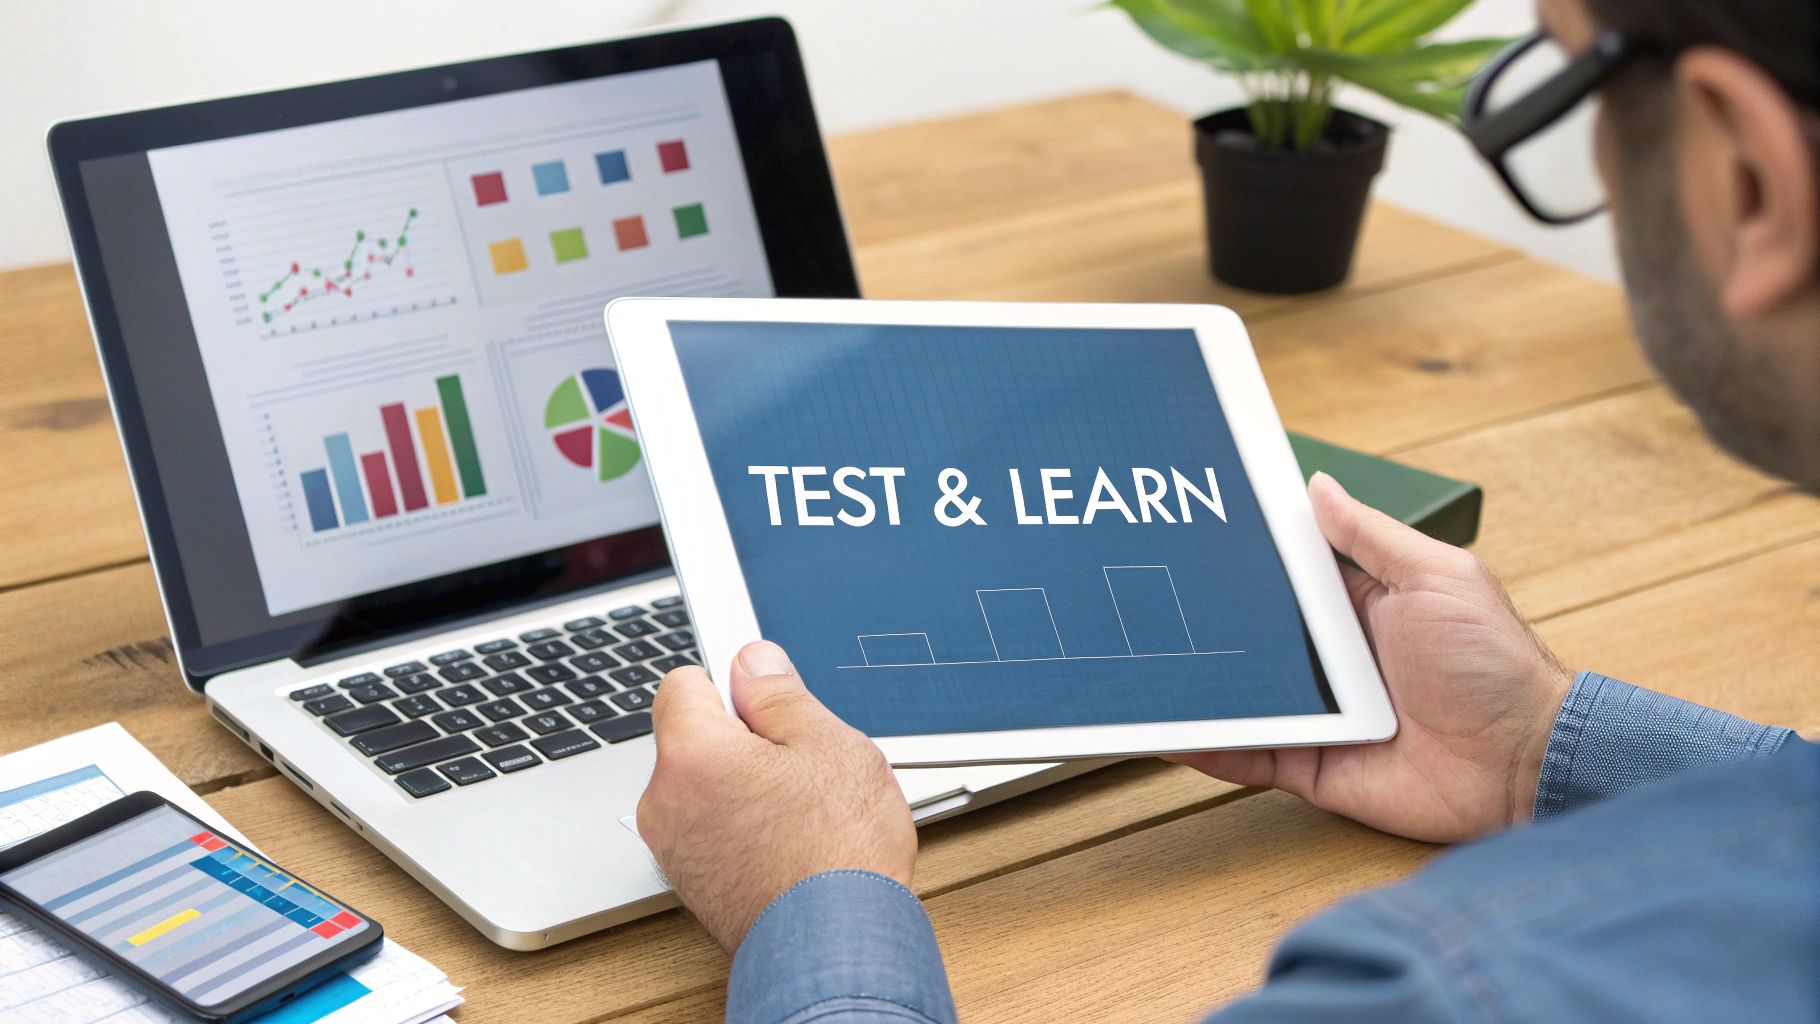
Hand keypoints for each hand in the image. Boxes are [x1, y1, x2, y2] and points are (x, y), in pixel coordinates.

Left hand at [637, 640, 916, 949]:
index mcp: (690, 753)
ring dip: (740, 787)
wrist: (838, 946)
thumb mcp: (827, 743)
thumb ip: (779, 694)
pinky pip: (709, 831)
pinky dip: (739, 828)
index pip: (681, 683)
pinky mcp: (692, 884)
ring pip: (703, 788)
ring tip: (800, 810)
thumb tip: (751, 662)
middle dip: (739, 741)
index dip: (731, 684)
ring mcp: (674, 849)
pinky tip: (788, 842)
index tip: (765, 699)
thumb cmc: (838, 851)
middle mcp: (665, 801)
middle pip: (692, 739)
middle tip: (798, 762)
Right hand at [1170, 472, 1571, 843]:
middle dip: (1207, 619)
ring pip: (1242, 693)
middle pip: (1254, 634)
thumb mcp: (1436, 577)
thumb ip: (1371, 536)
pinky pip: (1250, 754)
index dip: (1243, 556)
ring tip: (1141, 662)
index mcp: (1358, 606)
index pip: (1285, 575)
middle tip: (1146, 594)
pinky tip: (1169, 729)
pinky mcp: (1312, 766)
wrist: (1526, 762)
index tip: (1193, 531)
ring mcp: (1319, 713)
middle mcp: (1332, 658)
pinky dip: (1210, 745)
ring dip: (1197, 681)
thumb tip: (1318, 485)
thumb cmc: (1497, 664)